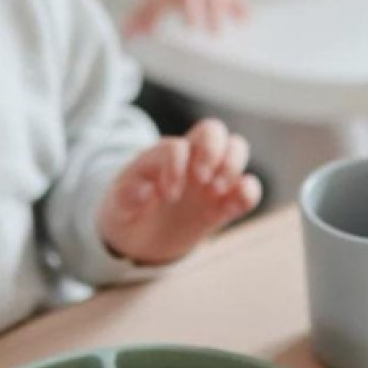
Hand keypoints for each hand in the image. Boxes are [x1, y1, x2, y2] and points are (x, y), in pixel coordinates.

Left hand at [98, 119, 261, 264]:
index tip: (169, 196)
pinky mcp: (225, 203)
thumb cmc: (128, 212)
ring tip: (216, 192)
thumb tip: (146, 190)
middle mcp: (190, 159)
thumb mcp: (118, 207)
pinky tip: (232, 208)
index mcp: (162, 156)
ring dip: (232, 167)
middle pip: (214, 129)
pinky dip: (249, 193)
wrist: (140, 237)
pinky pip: (248, 187)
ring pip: (237, 148)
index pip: (177, 146)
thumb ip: (126, 197)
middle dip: (214, 151)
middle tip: (202, 181)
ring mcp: (210, 179)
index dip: (176, 167)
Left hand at [124, 0, 247, 35]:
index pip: (161, 0)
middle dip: (192, 8)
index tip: (155, 32)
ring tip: (215, 32)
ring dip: (215, 12)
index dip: (157, 15)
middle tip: (192, 26)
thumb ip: (143, 16)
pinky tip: (244, 19)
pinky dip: (239, 7)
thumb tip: (127, 35)